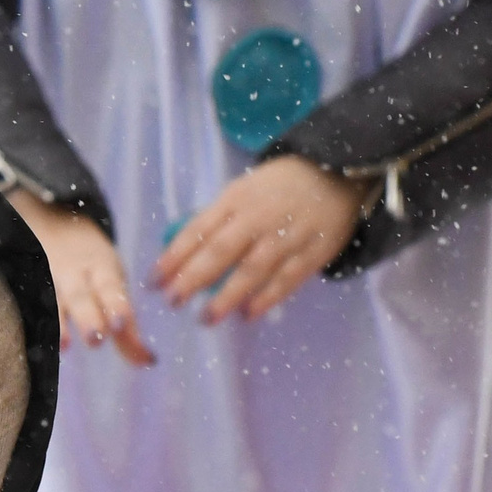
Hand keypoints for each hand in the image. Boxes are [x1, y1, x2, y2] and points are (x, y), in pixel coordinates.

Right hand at [7, 192, 156, 366]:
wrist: (51, 222)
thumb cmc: (92, 267)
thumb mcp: (112, 286)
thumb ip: (127, 330)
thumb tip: (148, 361)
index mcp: (101, 267)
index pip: (110, 287)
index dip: (116, 305)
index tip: (121, 324)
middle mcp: (73, 273)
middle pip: (80, 295)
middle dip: (88, 317)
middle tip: (96, 339)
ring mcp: (46, 279)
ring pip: (52, 299)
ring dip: (59, 323)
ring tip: (65, 345)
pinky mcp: (26, 284)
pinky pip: (29, 301)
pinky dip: (33, 319)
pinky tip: (36, 340)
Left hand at [152, 156, 371, 323]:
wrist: (337, 173)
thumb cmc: (280, 187)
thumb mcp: (244, 190)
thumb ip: (218, 219)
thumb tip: (182, 251)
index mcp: (237, 198)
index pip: (199, 229)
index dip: (175, 255)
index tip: (154, 279)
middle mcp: (259, 217)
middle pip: (221, 250)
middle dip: (194, 277)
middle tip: (173, 300)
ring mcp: (287, 236)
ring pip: (253, 268)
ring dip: (228, 295)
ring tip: (207, 318)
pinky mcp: (313, 252)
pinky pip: (287, 278)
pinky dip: (267, 297)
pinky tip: (247, 314)